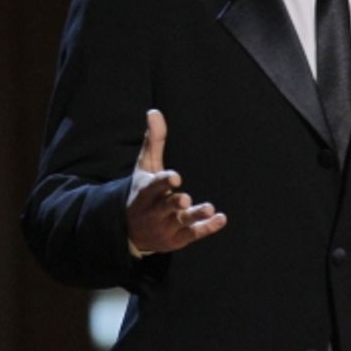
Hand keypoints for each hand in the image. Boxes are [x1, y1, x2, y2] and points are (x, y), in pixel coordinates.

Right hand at [126, 109, 225, 253]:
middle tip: (186, 199)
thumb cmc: (143, 192)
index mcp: (145, 192)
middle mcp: (154, 211)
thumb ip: (153, 141)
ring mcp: (166, 226)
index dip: (163, 182)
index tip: (175, 177)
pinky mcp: (177, 238)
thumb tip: (154, 112)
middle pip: (166, 206)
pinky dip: (207, 228)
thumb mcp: (145, 167)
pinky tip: (221, 219)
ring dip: (195, 215)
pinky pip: (193, 234)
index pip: (153, 187)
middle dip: (175, 203)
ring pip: (182, 221)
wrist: (129, 231)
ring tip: (209, 208)